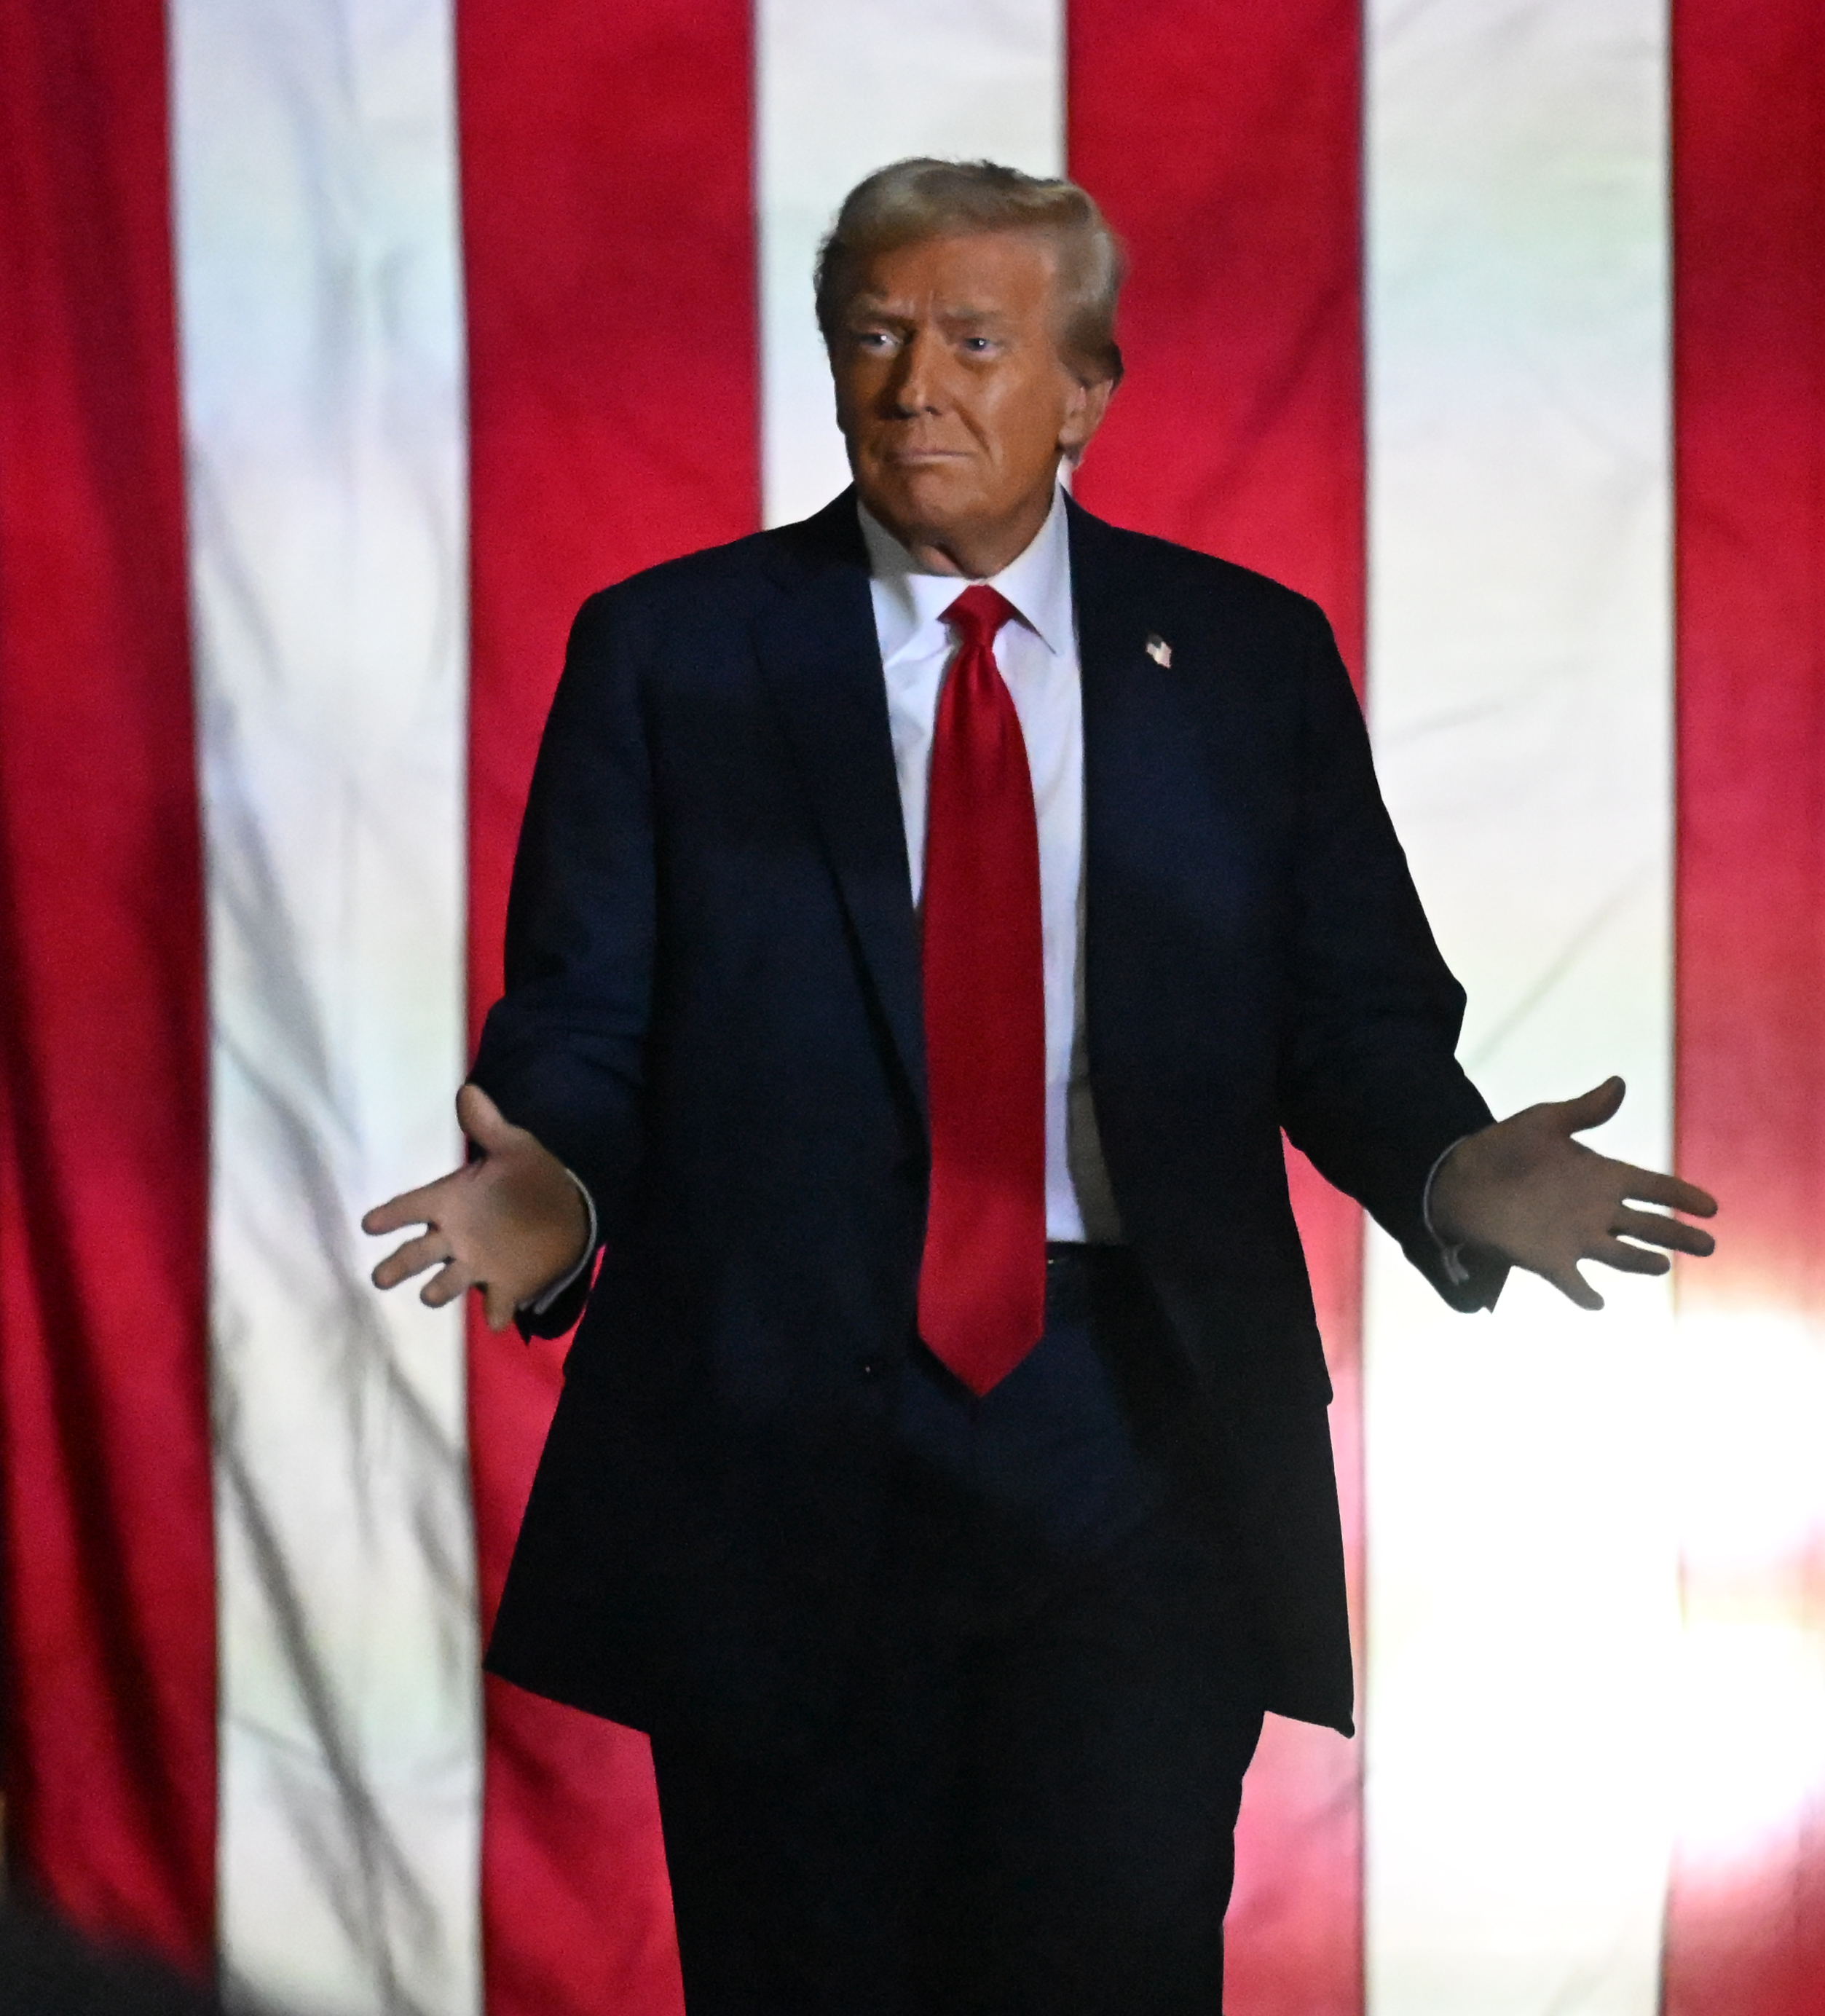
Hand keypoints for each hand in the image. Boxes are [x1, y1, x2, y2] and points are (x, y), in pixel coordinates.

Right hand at [362, 1084, 590, 1329]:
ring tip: (432, 1293)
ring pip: (446, 1284)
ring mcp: (478, 1265)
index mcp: (452, 1201)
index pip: (412, 1207)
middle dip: (398, 1265)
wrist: (566, 1210)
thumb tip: (468, 1089)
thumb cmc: (529, 1177)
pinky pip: (496, 1305)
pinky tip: (497, 1316)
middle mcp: (456, 1237)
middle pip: (416, 1255)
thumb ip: (488, 1126)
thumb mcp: (513, 1148)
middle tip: (381, 1276)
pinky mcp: (506, 1285)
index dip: (391, 1216)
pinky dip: (496, 1312)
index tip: (370, 1223)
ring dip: (439, 1290)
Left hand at [1428, 1076, 1716, 1309]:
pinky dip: (1583, 1293)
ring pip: (1621, 1254)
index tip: (1711, 1207)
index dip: (1681, 1195)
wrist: (1460, 1176)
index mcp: (1602, 1175)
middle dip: (1678, 1235)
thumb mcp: (1545, 1122)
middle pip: (1648, 1226)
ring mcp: (1576, 1237)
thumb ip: (1584, 1110)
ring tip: (1661, 1265)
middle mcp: (1597, 1210)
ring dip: (1640, 1262)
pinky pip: (1572, 1282)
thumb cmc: (1505, 1147)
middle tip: (1708, 1245)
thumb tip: (1618, 1082)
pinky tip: (1597, 1301)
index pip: (1653, 1186)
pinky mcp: (1548, 1258)